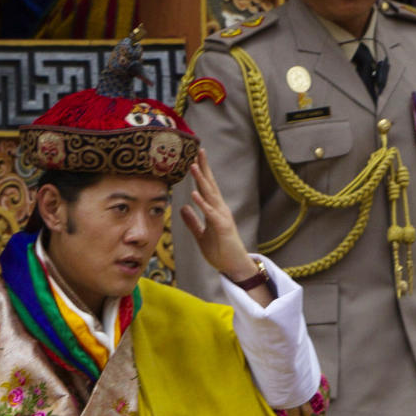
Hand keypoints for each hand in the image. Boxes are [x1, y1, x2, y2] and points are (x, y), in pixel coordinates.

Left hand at [179, 148, 257, 282]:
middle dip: (204, 167)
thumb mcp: (201, 235)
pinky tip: (194, 194)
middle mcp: (219, 209)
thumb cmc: (220, 251)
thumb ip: (192, 222)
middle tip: (198, 150)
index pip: (206, 187)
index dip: (200, 172)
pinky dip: (202, 203)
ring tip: (192, 165)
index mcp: (214, 210)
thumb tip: (182, 207)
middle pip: (210, 185)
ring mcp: (222, 217)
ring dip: (201, 180)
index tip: (194, 157)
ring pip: (210, 195)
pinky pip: (210, 213)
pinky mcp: (222, 227)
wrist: (233, 266)